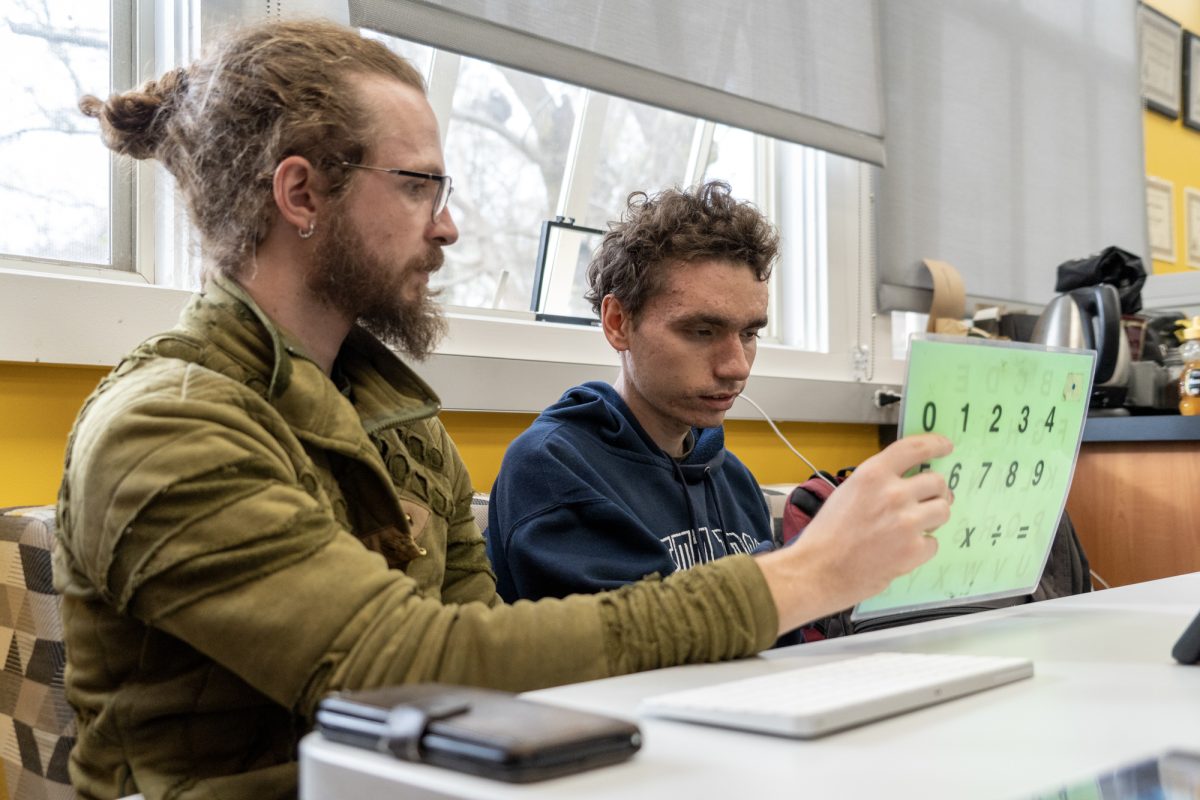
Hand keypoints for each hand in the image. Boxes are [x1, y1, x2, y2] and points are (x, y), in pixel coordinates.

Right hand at [756, 433, 953, 632]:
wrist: (818, 569)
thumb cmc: (827, 533)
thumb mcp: (848, 492)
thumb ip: (878, 483)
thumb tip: (909, 482)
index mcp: (873, 474)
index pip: (916, 448)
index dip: (936, 444)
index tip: (946, 447)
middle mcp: (894, 493)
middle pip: (937, 482)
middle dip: (936, 491)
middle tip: (928, 501)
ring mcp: (907, 522)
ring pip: (943, 510)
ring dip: (933, 517)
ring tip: (915, 526)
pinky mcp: (914, 550)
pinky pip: (934, 543)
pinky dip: (922, 547)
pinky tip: (903, 550)